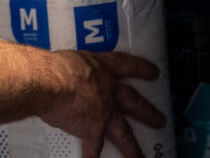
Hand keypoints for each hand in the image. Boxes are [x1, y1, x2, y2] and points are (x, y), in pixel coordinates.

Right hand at [39, 51, 166, 157]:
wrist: (49, 83)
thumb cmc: (55, 68)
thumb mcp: (70, 61)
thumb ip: (75, 70)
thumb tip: (67, 75)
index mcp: (101, 67)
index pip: (126, 65)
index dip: (141, 68)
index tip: (154, 72)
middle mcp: (107, 89)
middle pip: (134, 101)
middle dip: (147, 112)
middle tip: (159, 120)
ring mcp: (104, 111)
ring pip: (124, 131)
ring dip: (132, 146)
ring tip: (140, 156)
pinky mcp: (94, 129)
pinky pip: (94, 146)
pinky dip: (92, 154)